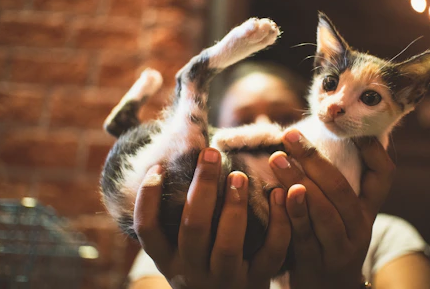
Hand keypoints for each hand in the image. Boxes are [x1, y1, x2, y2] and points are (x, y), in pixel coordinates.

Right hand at [133, 148, 290, 288]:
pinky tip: (281, 194)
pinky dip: (279, 223)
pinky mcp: (257, 281)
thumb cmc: (205, 268)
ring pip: (228, 244)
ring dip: (234, 207)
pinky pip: (271, 252)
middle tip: (211, 154)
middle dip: (203, 187)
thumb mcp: (184, 252)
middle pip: (193, 228)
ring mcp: (226, 279)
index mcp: (169, 260)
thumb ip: (182, 218)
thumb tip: (181, 164)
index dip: (148, 199)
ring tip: (239, 175)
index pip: (148, 231)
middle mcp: (193, 271)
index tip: (158, 167)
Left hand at [268, 129, 394, 288]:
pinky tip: (276, 193)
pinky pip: (303, 237)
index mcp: (368, 209)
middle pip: (341, 189)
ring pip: (322, 211)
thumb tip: (329, 137)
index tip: (352, 126)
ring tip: (277, 159)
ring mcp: (339, 248)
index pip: (383, 175)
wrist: (331, 288)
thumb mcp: (344, 213)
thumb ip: (338, 180)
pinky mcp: (316, 265)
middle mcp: (359, 227)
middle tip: (290, 136)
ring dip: (298, 181)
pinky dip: (290, 214)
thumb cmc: (332, 239)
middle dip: (314, 159)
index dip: (373, 150)